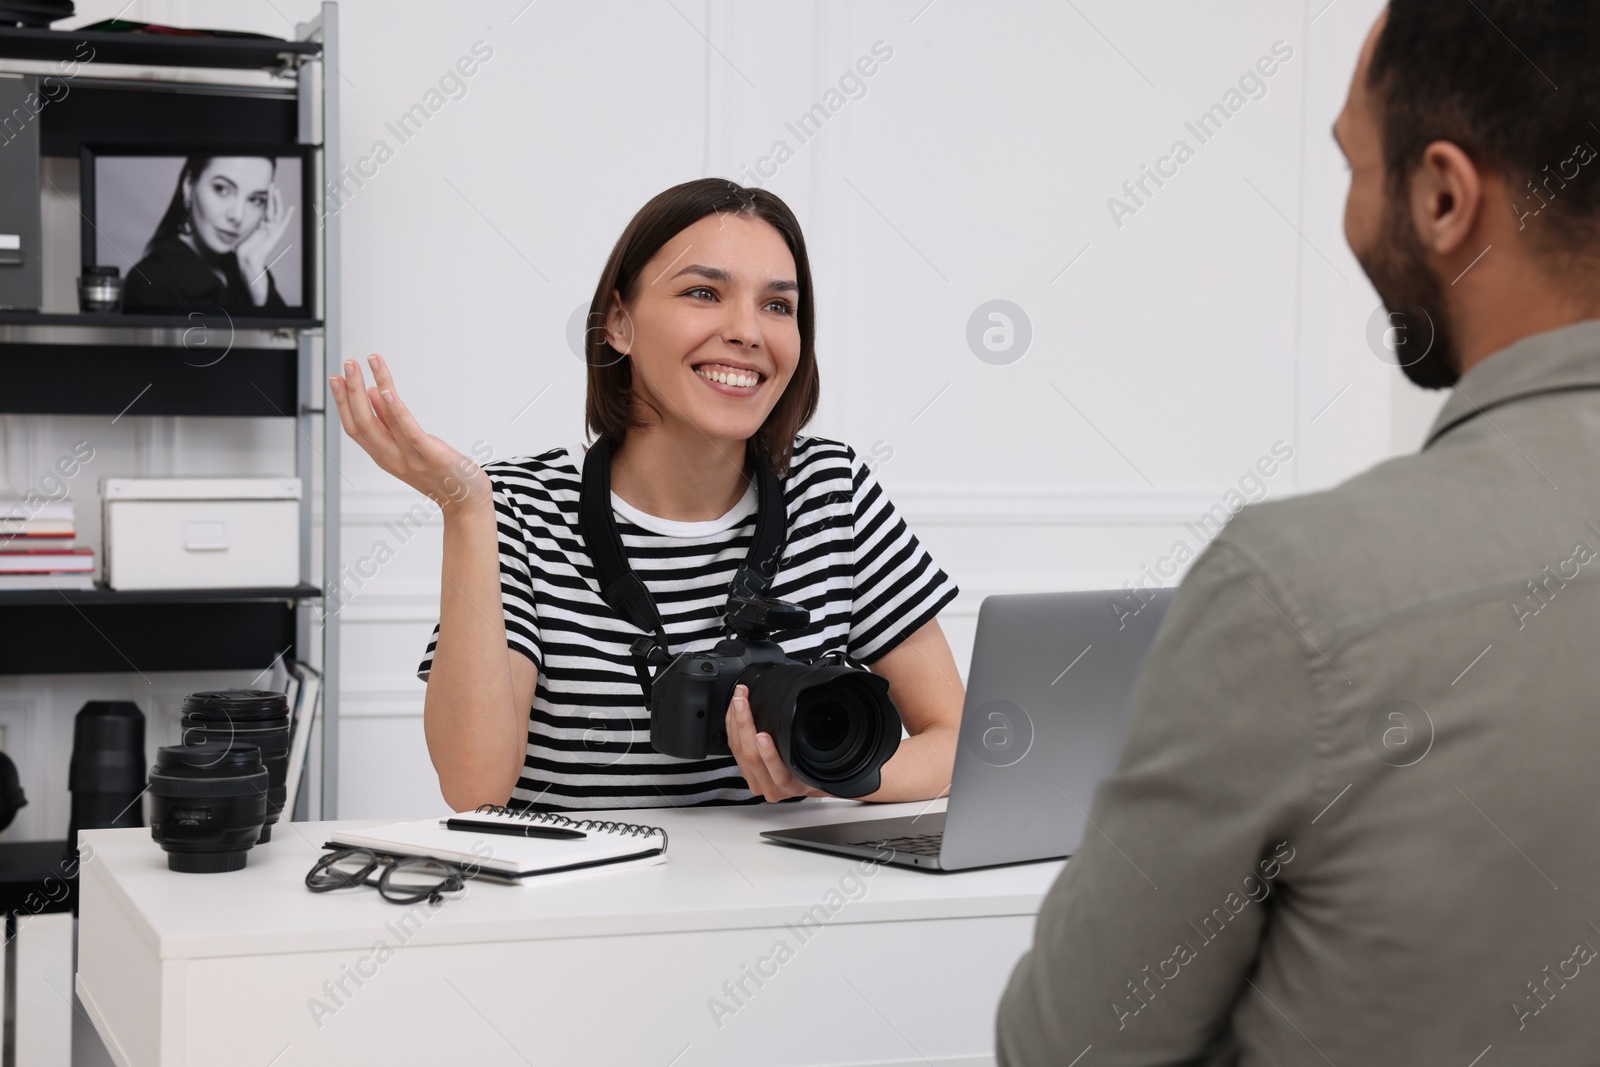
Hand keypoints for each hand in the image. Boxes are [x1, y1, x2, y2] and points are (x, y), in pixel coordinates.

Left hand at [236, 183, 295, 306]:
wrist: (247, 261)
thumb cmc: (243, 251)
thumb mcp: (240, 234)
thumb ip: (240, 226)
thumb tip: (229, 220)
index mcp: (260, 227)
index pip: (265, 210)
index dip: (266, 200)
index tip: (264, 190)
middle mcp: (268, 228)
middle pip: (272, 209)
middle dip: (272, 197)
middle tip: (271, 185)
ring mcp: (272, 231)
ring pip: (276, 213)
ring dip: (277, 201)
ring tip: (276, 190)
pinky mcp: (275, 235)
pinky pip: (283, 224)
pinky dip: (288, 216)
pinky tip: (291, 208)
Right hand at [328, 354, 491, 511]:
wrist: (466, 501)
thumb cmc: (442, 473)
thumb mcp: (409, 446)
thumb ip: (390, 422)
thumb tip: (374, 394)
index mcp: (384, 455)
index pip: (355, 427)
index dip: (343, 403)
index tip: (336, 379)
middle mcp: (391, 458)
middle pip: (361, 423)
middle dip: (350, 391)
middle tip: (348, 364)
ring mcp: (409, 458)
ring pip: (379, 422)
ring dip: (368, 390)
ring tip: (368, 363)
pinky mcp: (430, 455)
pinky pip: (407, 431)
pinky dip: (394, 410)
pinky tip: (386, 391)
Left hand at [724, 684, 829, 802]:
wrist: (803, 785)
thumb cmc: (810, 771)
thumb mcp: (816, 760)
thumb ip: (810, 747)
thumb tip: (818, 719)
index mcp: (789, 785)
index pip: (776, 771)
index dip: (768, 754)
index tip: (763, 735)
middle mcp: (769, 786)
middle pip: (750, 755)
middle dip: (744, 723)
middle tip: (743, 700)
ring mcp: (754, 781)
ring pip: (738, 750)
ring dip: (734, 721)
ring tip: (737, 700)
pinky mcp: (745, 773)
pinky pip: (733, 749)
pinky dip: (731, 728)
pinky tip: (733, 713)